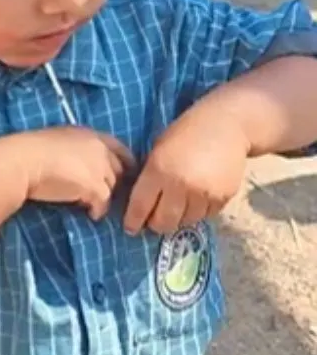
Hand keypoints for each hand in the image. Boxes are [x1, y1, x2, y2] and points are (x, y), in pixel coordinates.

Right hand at [12, 127, 133, 219]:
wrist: (22, 162)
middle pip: (117, 169)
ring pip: (112, 187)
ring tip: (92, 205)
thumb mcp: (57, 142)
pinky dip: (98, 210)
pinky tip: (91, 214)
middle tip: (103, 193)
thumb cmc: (30, 151)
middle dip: (113, 182)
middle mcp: (99, 148)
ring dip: (104, 197)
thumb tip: (76, 164)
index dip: (125, 160)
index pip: (117, 147)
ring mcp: (99, 167)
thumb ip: (73, 150)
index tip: (126, 171)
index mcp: (88, 134)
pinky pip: (104, 203)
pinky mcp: (95, 187)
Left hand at [124, 106, 249, 235]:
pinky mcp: (223, 197)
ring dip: (178, 219)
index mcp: (158, 171)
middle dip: (156, 224)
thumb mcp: (158, 150)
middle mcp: (181, 185)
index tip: (130, 228)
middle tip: (153, 221)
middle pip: (164, 222)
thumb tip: (140, 204)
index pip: (141, 206)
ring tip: (176, 208)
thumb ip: (149, 177)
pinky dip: (198, 212)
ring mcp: (204, 193)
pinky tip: (195, 200)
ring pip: (185, 222)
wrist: (226, 126)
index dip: (133, 221)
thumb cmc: (185, 134)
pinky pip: (206, 215)